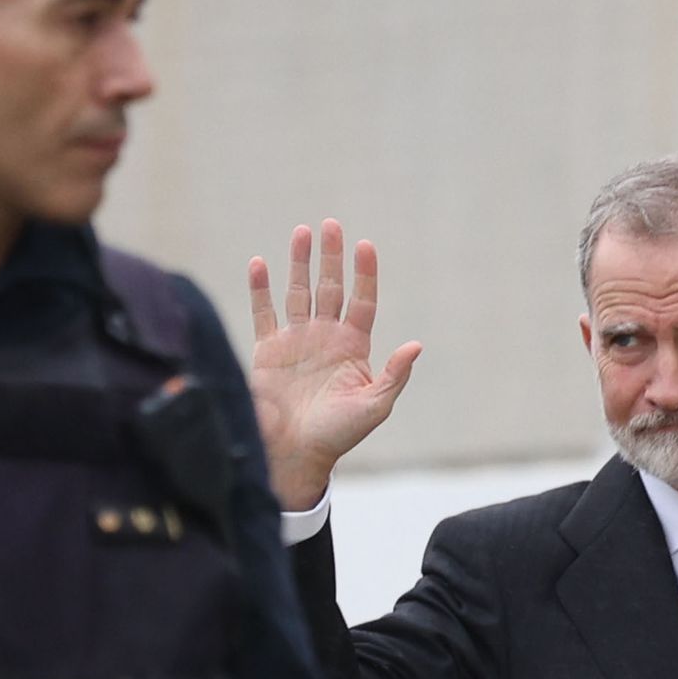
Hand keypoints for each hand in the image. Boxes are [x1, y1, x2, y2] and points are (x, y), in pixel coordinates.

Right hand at [249, 219, 421, 509]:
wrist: (295, 454)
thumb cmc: (338, 434)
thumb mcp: (375, 406)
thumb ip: (394, 374)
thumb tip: (416, 345)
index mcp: (353, 347)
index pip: (362, 300)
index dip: (364, 274)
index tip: (365, 245)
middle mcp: (325, 338)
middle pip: (330, 288)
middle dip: (331, 257)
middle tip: (332, 224)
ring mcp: (295, 341)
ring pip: (298, 292)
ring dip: (299, 263)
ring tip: (302, 232)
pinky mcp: (267, 351)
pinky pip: (264, 313)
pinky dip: (260, 288)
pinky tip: (260, 263)